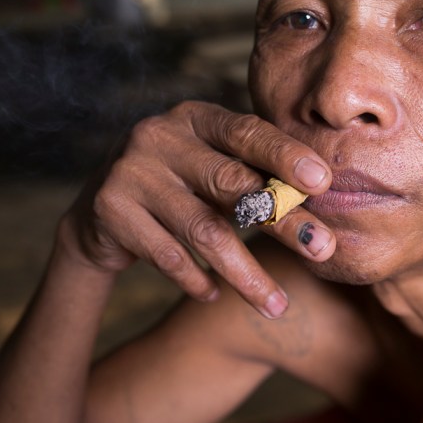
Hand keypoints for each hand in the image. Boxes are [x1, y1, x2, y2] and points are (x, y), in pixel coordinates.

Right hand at [62, 101, 334, 318]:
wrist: (99, 211)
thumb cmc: (179, 185)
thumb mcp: (211, 166)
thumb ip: (254, 172)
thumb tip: (324, 195)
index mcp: (195, 117)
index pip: (246, 132)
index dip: (285, 156)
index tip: (323, 182)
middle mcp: (160, 136)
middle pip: (232, 182)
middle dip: (282, 219)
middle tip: (323, 249)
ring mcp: (132, 172)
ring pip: (203, 230)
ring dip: (245, 273)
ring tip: (277, 305)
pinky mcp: (111, 210)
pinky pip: (168, 256)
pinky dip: (197, 280)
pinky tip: (214, 296)